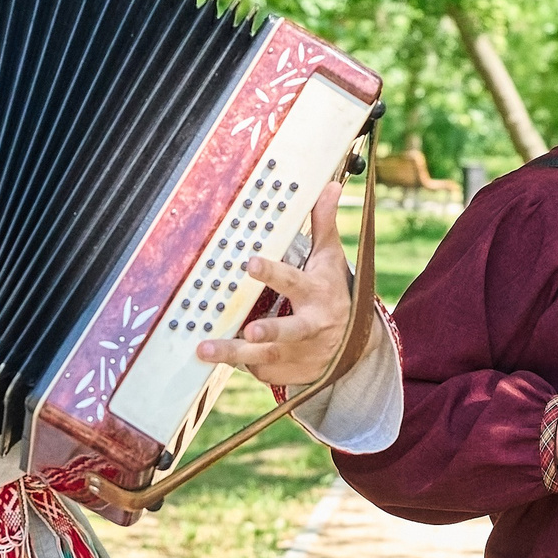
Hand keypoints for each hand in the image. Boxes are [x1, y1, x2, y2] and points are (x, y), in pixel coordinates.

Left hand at [196, 181, 364, 387]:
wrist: (353, 348)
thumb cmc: (333, 292)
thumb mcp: (331, 260)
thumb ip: (324, 225)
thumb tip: (332, 184)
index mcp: (317, 294)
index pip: (294, 281)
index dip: (273, 274)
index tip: (250, 264)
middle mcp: (310, 326)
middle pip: (290, 331)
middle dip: (270, 332)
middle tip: (248, 331)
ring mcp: (298, 353)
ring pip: (266, 356)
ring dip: (235, 353)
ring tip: (204, 349)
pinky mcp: (284, 372)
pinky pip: (257, 368)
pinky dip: (238, 362)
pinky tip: (217, 357)